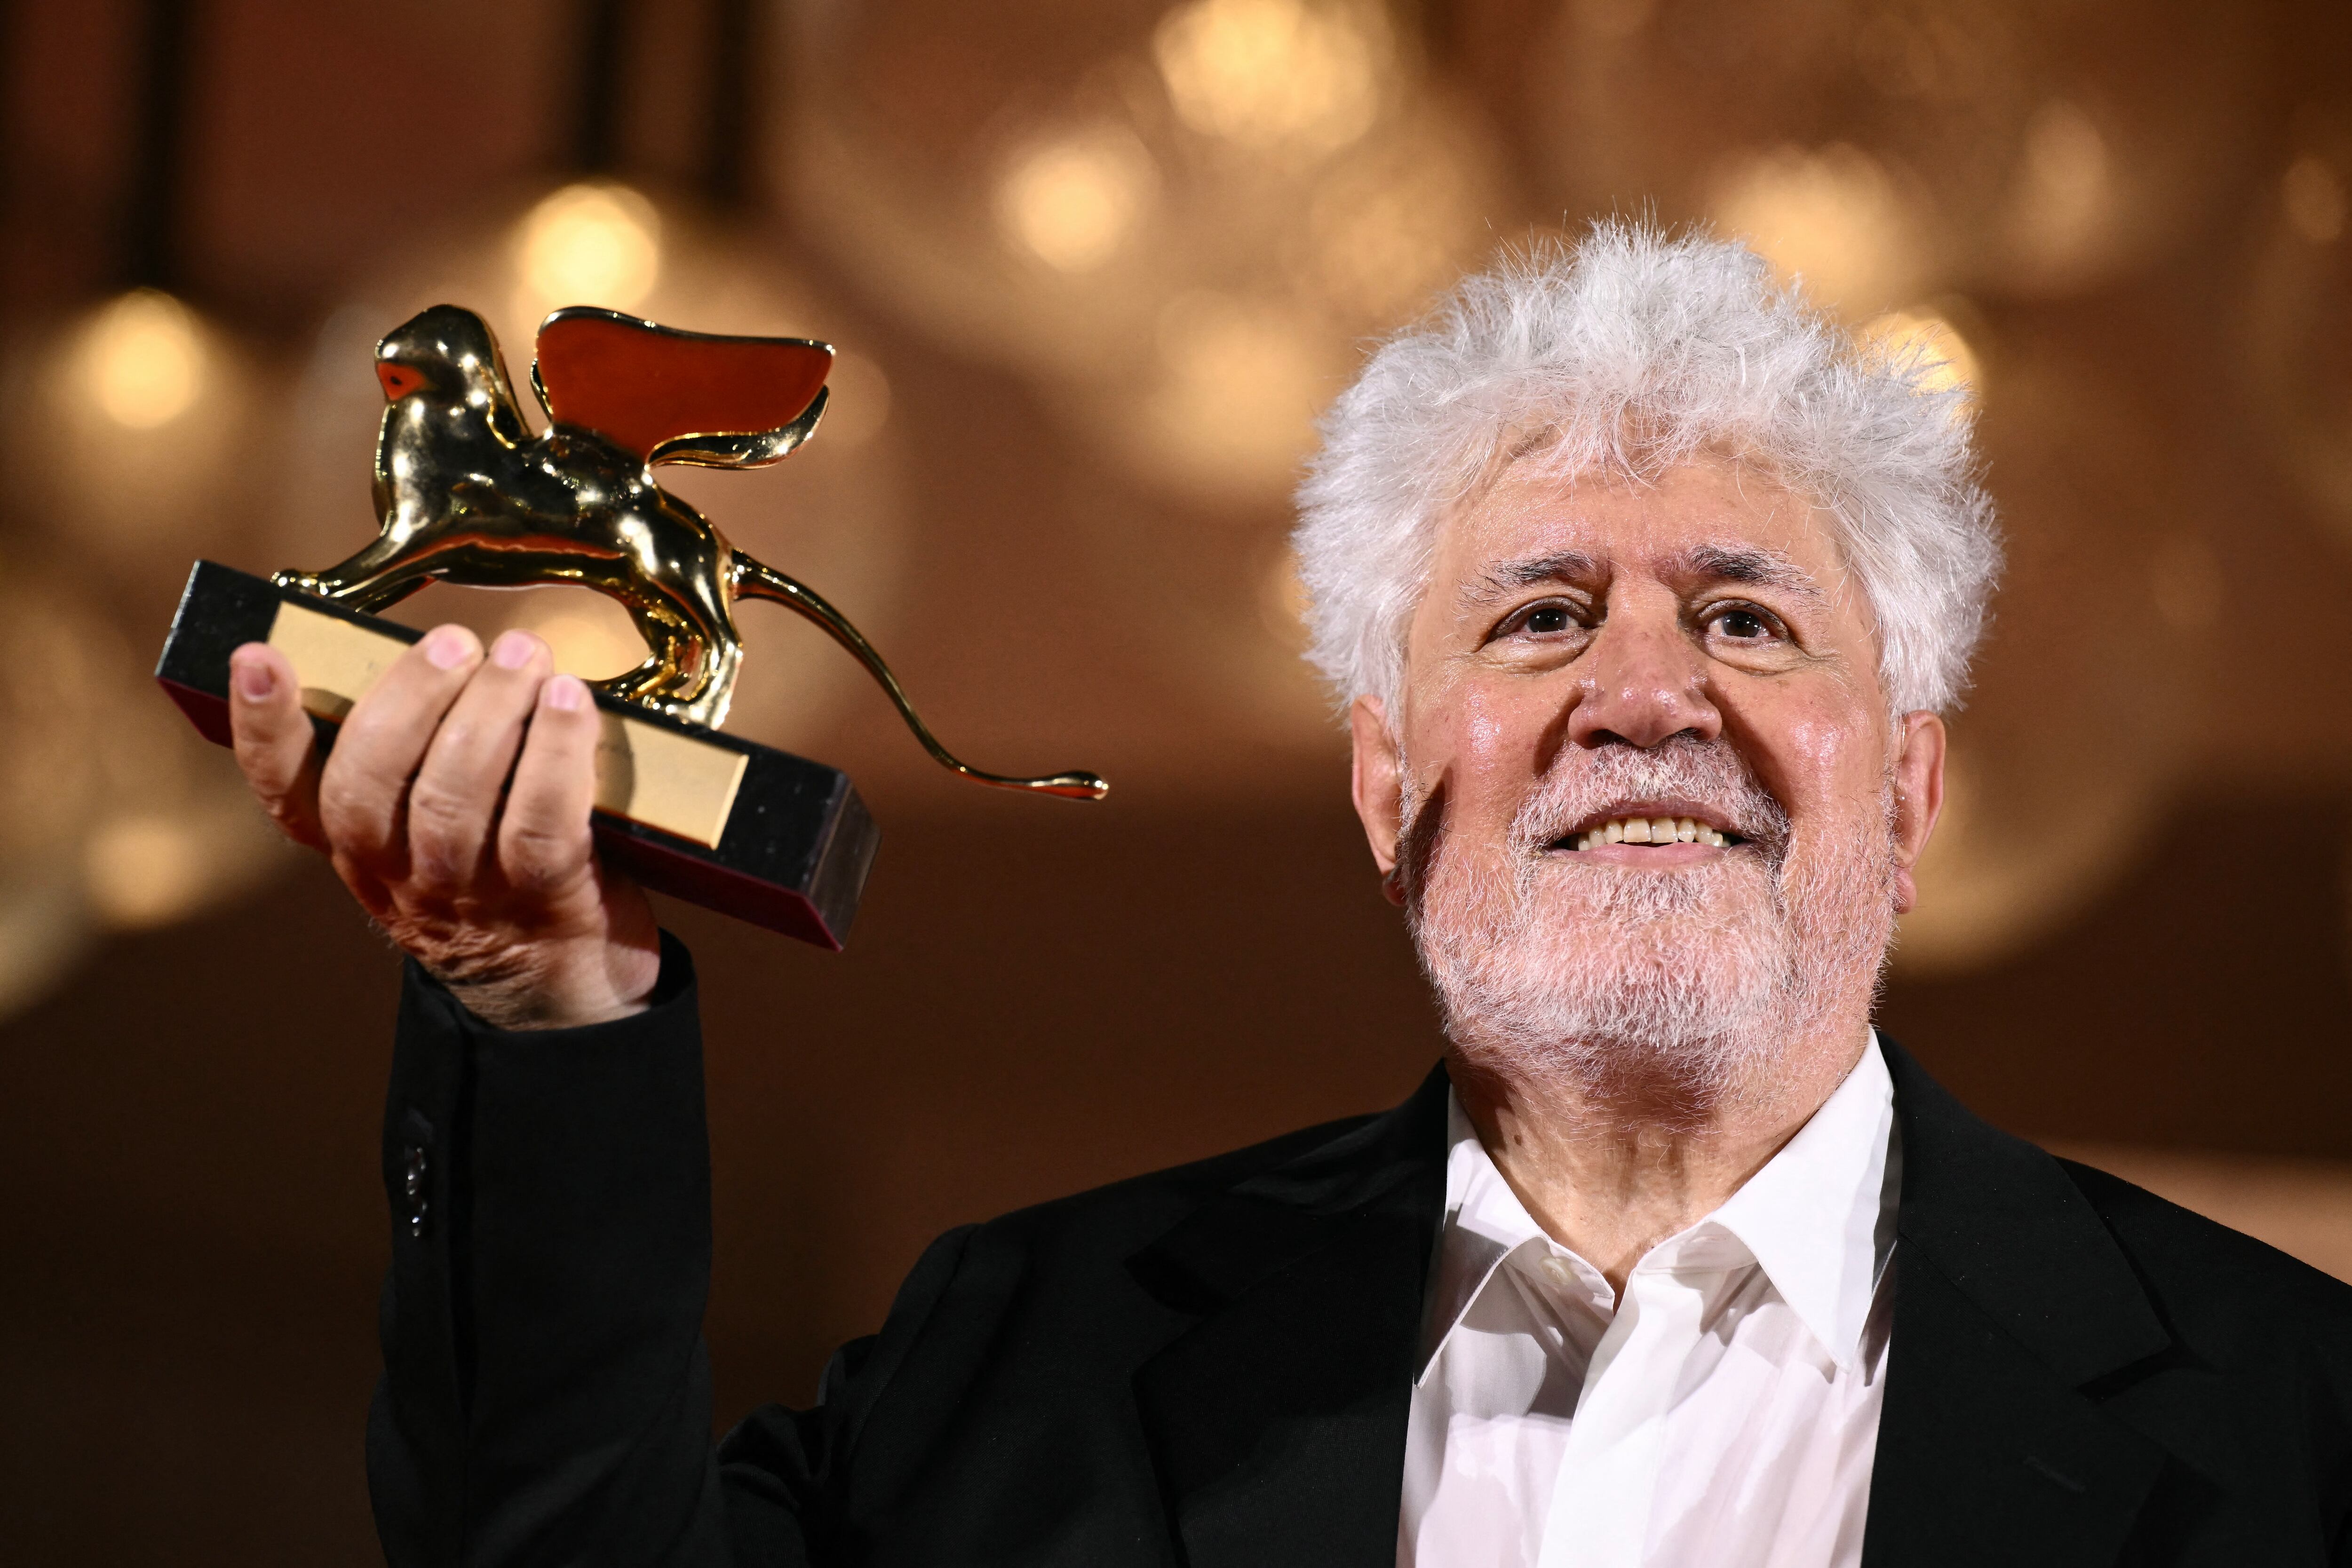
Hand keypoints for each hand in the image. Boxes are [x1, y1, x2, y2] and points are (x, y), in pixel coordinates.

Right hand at [228, 624, 661, 1029]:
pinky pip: (538, 821)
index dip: (263, 727)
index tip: (259, 657)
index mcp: (355, 847)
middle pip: (370, 781)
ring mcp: (465, 891)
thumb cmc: (504, 877)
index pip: (285, 791)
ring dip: (489, 711)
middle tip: (455, 641)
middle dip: (410, 697)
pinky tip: (570, 704)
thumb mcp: (436, 830)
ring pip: (452, 796)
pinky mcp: (540, 899)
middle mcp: (396, 873)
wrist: (566, 987)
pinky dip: (554, 753)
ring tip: (523, 655)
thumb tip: (441, 654)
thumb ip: (423, 761)